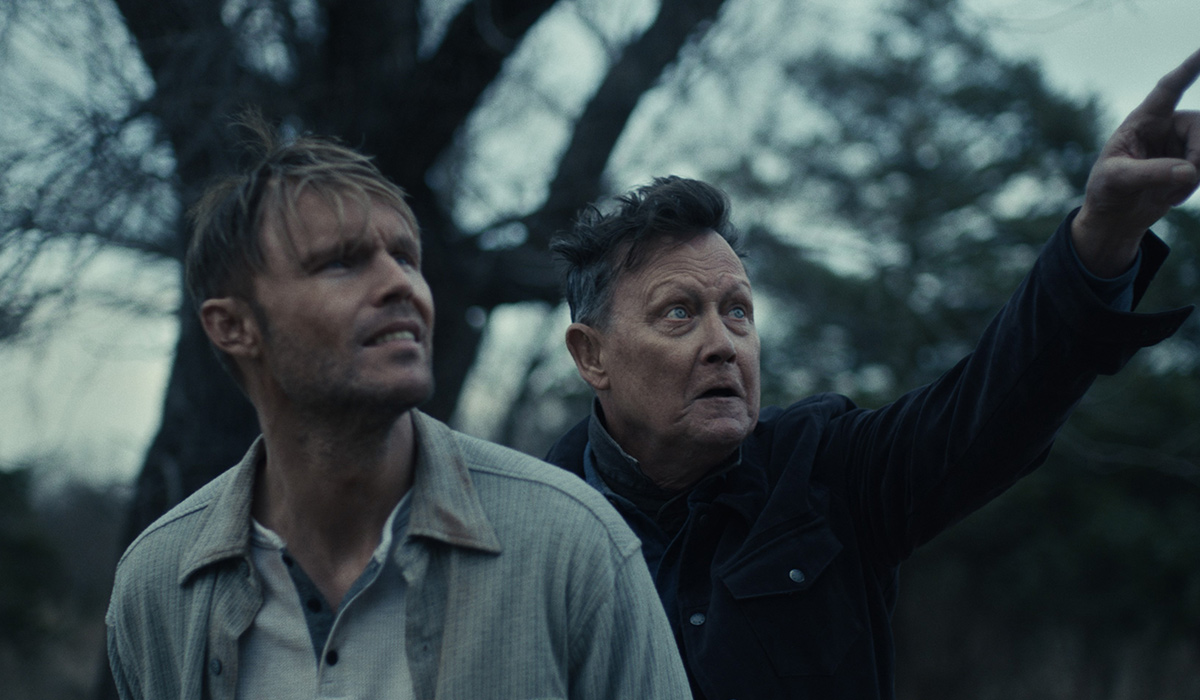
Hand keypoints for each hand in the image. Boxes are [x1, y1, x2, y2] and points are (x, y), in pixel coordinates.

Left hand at [1072, 47, 1199, 277]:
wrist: (1115, 218)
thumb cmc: (1107, 192)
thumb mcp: (1119, 180)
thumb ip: (1152, 173)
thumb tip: (1189, 171)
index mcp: (1143, 121)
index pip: (1168, 89)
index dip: (1188, 68)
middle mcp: (1166, 127)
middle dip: (1199, 154)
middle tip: (1188, 178)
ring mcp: (1180, 145)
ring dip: (1195, 176)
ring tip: (1169, 194)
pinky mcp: (1189, 164)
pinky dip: (1193, 186)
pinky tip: (1171, 198)